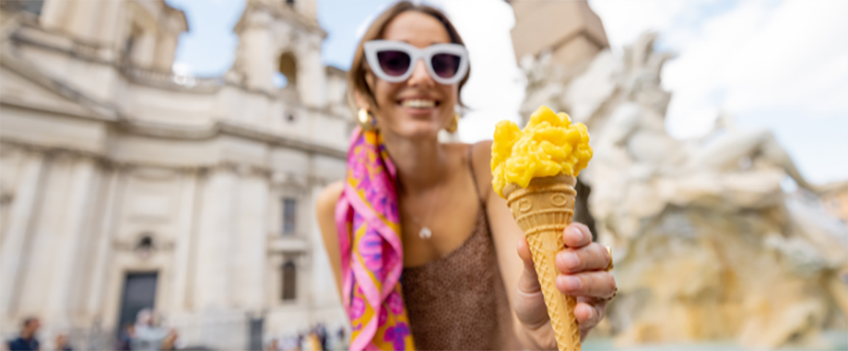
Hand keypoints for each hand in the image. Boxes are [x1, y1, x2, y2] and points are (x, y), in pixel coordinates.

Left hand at [513, 223, 615, 348]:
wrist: (531, 329)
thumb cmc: (534, 296)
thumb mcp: (527, 279)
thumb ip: (530, 261)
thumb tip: (523, 241)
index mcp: (574, 253)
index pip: (583, 237)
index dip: (579, 234)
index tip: (568, 236)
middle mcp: (590, 270)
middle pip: (600, 256)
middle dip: (583, 257)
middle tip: (562, 262)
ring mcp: (595, 294)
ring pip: (605, 282)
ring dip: (586, 282)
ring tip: (563, 285)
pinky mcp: (593, 317)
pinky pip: (598, 313)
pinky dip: (590, 311)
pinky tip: (579, 311)